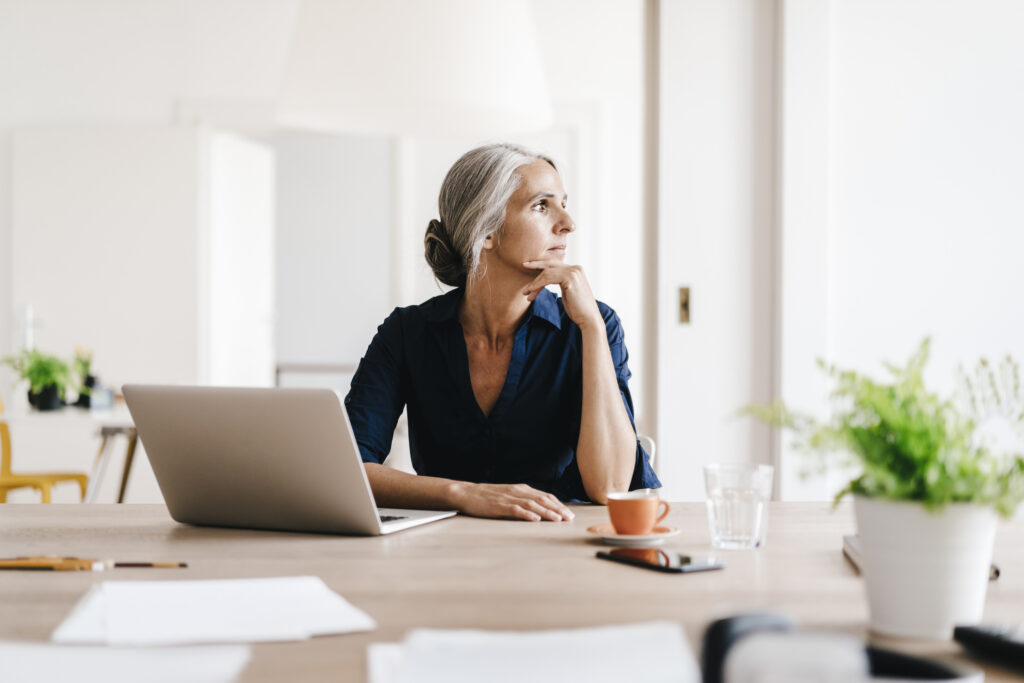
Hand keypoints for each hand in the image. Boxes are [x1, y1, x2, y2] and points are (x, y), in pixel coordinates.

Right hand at [450, 482, 574, 521]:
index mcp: (522, 489)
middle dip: (557, 509)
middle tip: (569, 518)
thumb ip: (523, 499)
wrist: (467, 493)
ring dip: (546, 512)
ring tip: (558, 519)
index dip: (558, 504)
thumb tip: (540, 508)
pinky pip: (515, 510)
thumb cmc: (488, 496)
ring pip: (532, 505)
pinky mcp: (499, 506)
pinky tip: (535, 520)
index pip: (545, 496)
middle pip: (542, 500)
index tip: (569, 513)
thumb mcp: (509, 494)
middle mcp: (518, 491)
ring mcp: (509, 498)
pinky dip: (527, 514)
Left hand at [521, 261, 601, 329]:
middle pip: (550, 264)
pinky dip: (537, 285)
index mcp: (575, 270)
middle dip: (535, 264)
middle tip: (523, 266)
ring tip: (525, 292)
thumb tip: (547, 280)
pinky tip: (531, 292)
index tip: (529, 266)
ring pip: (547, 273)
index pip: (555, 264)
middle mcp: (575, 268)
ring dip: (534, 283)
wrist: (588, 319)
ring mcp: (573, 272)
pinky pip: (548, 278)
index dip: (542, 264)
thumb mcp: (568, 292)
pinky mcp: (570, 278)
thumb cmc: (577, 309)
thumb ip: (561, 283)